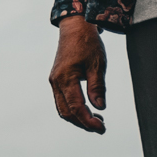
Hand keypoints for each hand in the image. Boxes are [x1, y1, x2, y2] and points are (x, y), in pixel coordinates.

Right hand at [49, 16, 105, 133]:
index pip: (76, 108)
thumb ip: (97, 88)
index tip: (101, 128)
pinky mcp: (57, 80)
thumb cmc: (87, 43)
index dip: (88, 121)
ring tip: (95, 119)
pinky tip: (86, 109)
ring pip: (62, 108)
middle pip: (66, 112)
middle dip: (82, 123)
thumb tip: (100, 107)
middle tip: (100, 126)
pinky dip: (73, 109)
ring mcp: (54, 81)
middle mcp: (56, 82)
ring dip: (77, 117)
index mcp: (65, 78)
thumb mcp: (97, 65)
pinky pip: (62, 100)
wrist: (75, 28)